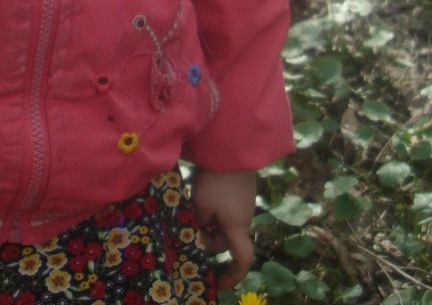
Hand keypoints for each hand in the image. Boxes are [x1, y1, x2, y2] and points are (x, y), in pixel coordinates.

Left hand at [191, 167, 256, 290]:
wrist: (231, 147)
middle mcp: (244, 220)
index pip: (242, 261)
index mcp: (237, 228)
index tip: (218, 283)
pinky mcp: (239, 192)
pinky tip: (200, 195)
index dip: (232, 276)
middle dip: (206, 239)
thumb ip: (198, 225)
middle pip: (224, 241)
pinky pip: (225, 211)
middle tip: (187, 227)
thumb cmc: (215, 180)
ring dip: (207, 222)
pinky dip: (212, 211)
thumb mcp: (201, 205)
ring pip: (222, 225)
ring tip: (192, 206)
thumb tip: (197, 234)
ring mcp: (243, 205)